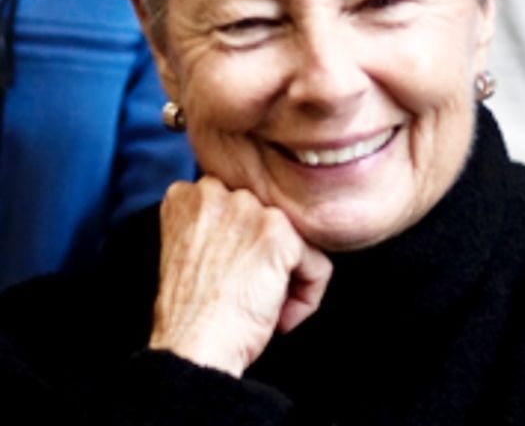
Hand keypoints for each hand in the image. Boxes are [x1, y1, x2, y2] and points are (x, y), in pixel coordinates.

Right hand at [148, 177, 332, 375]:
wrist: (190, 351)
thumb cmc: (192, 315)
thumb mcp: (190, 250)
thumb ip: (216, 223)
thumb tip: (257, 227)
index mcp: (189, 196)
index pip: (245, 208)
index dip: (245, 249)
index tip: (232, 278)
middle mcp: (215, 191)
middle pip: (271, 220)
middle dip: (267, 258)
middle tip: (245, 292)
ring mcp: (247, 209)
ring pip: (296, 240)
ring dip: (288, 278)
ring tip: (261, 306)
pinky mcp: (276, 234)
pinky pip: (317, 265)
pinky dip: (306, 298)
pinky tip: (278, 319)